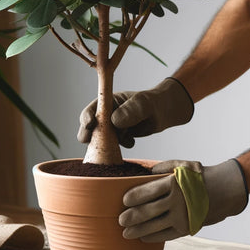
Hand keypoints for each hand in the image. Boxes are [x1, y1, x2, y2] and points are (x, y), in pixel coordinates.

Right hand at [77, 77, 193, 147]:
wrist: (163, 114)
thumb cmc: (153, 103)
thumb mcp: (144, 104)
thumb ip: (131, 110)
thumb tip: (115, 121)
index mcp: (108, 102)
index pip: (92, 109)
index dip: (87, 117)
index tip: (89, 125)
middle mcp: (106, 115)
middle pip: (90, 128)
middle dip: (90, 135)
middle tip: (92, 142)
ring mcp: (111, 128)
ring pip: (100, 140)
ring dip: (106, 144)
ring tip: (124, 139)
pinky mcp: (117, 139)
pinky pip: (111, 148)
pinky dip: (118, 148)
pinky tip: (132, 141)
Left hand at [118, 159, 248, 242]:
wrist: (224, 190)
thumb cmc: (200, 176)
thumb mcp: (182, 165)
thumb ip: (161, 167)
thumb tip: (142, 174)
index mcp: (173, 182)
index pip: (147, 191)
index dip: (133, 197)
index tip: (124, 200)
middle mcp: (177, 200)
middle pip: (147, 211)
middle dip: (131, 217)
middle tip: (120, 219)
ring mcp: (182, 216)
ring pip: (154, 226)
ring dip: (137, 231)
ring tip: (126, 233)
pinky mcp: (187, 228)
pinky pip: (165, 235)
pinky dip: (152, 237)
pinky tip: (143, 237)